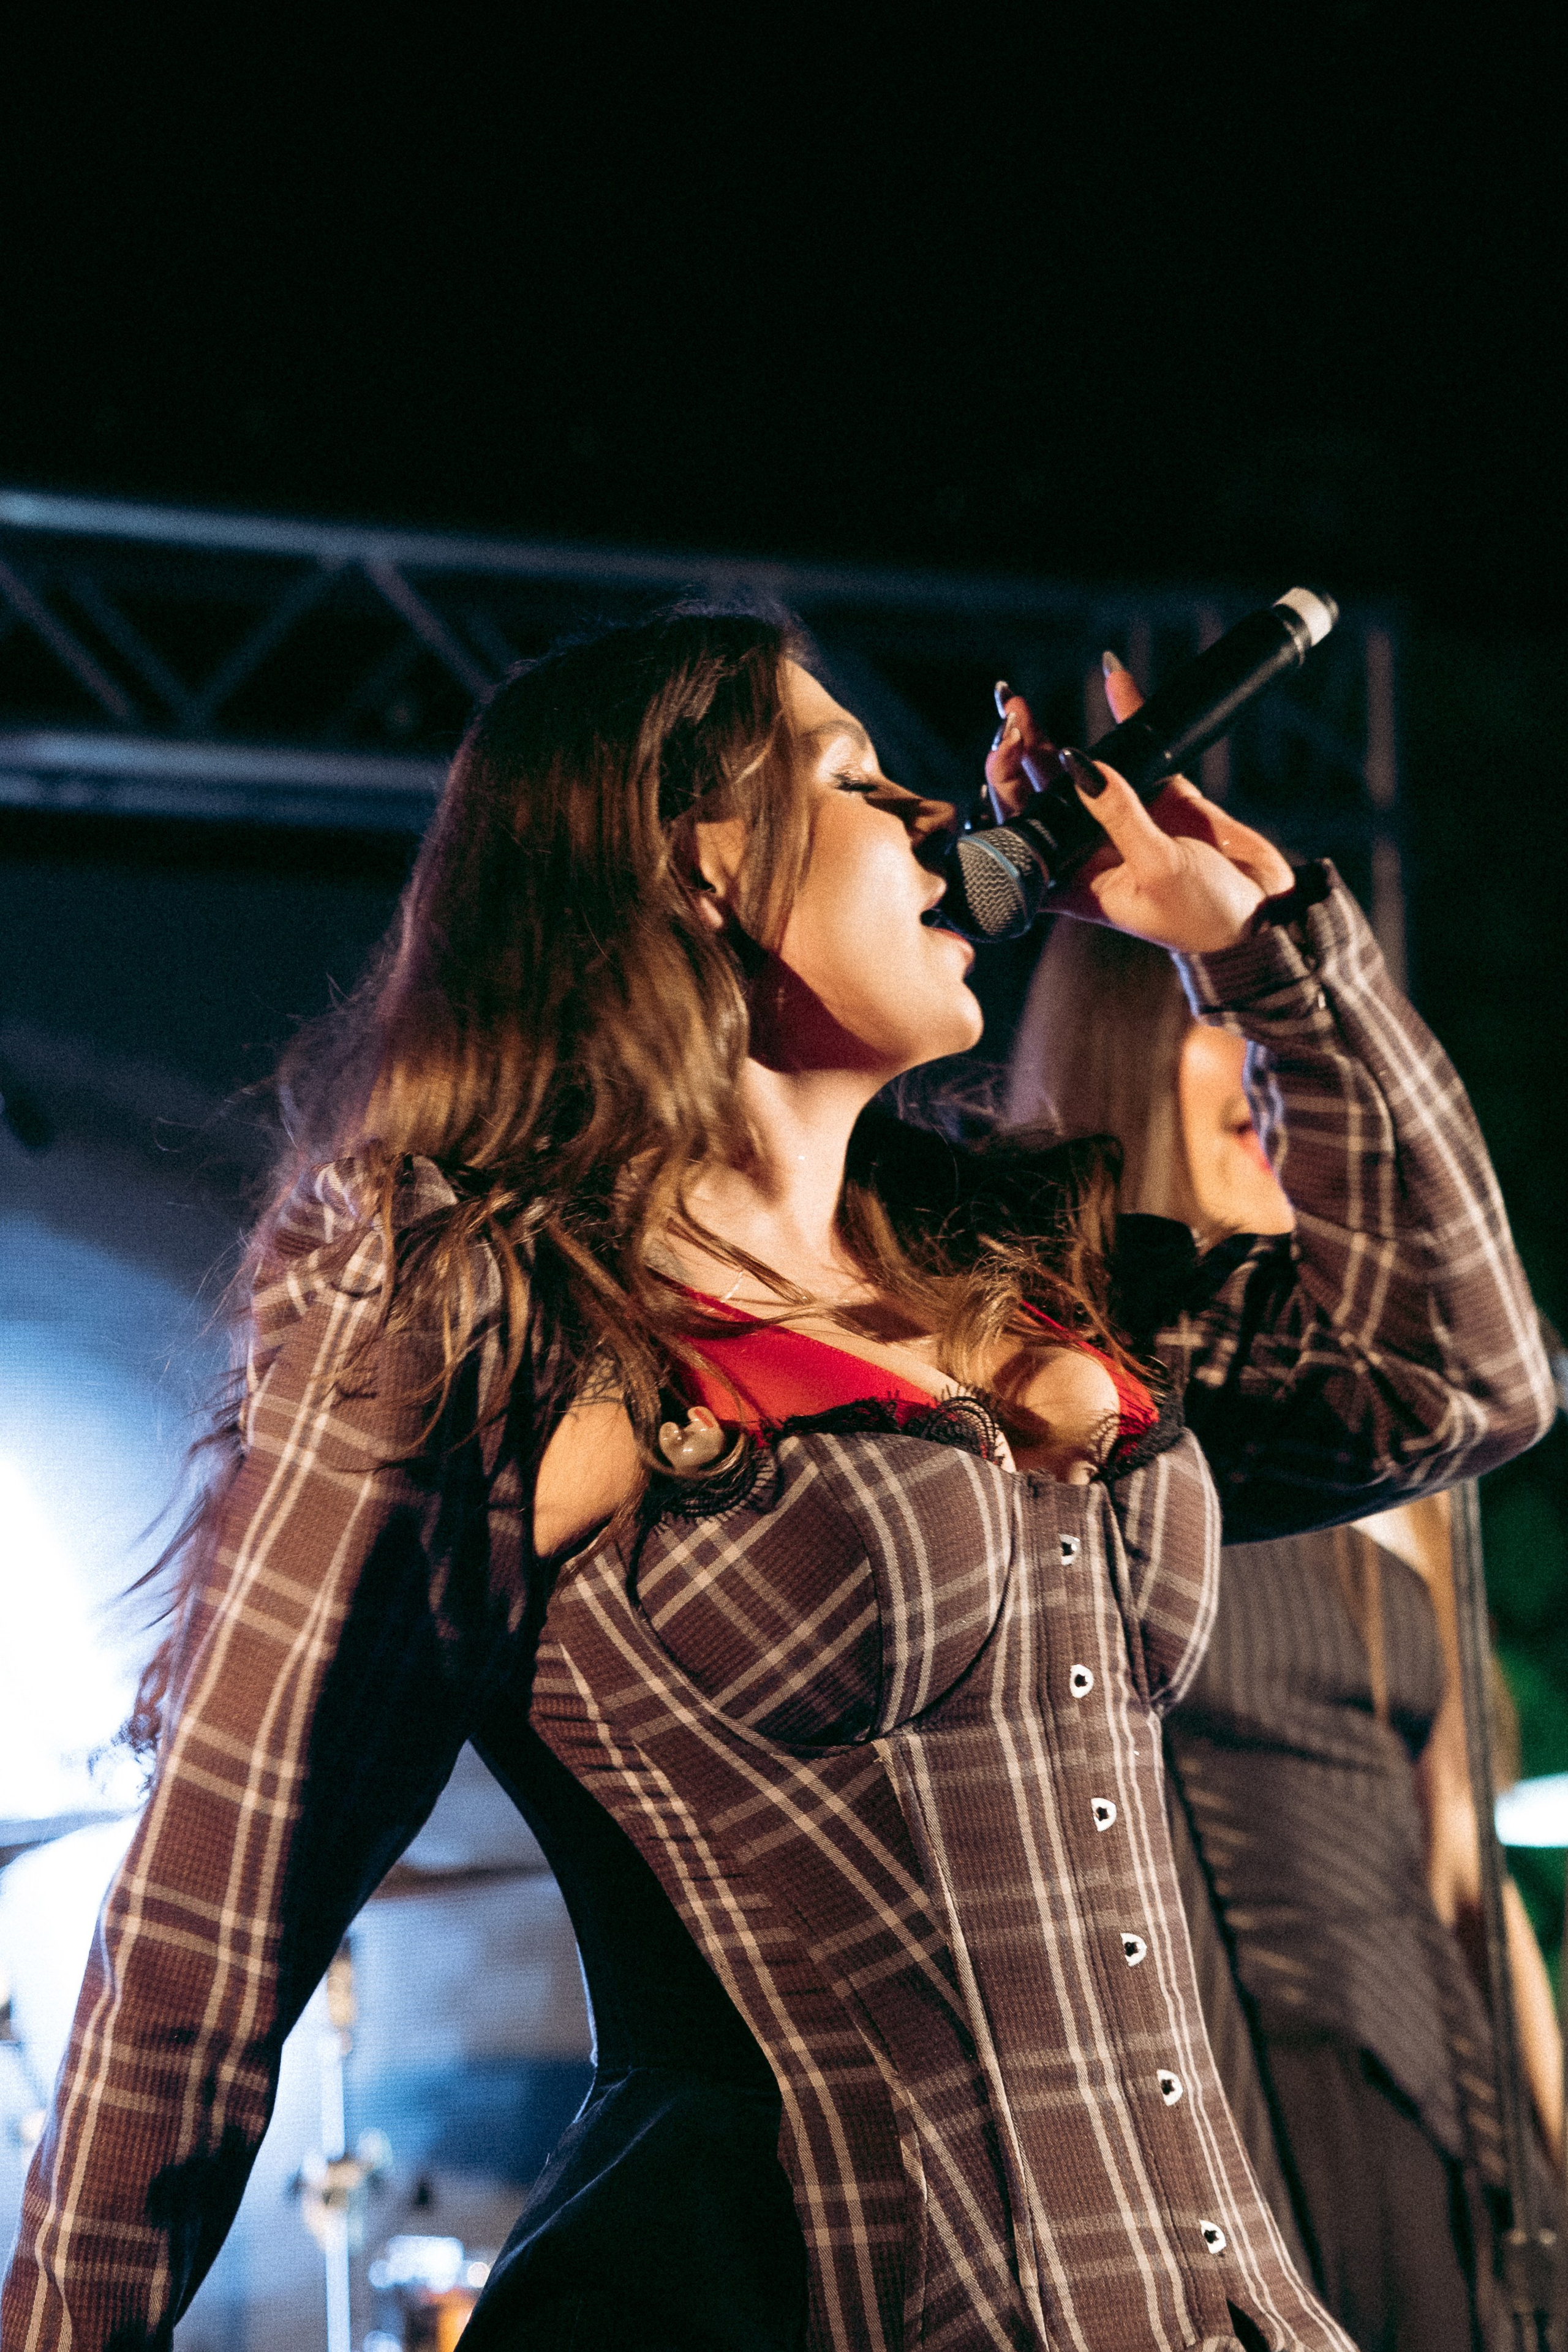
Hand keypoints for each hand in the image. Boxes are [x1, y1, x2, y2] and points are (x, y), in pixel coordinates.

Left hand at [985, 663, 1293, 954]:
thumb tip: (1078, 763)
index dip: (1004, 791)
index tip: (1004, 751)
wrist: (1266, 915)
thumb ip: (1119, 816)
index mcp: (1073, 880)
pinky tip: (1113, 678)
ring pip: (1074, 771)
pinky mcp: (1160, 797)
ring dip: (1048, 736)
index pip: (1021, 832)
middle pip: (1039, 795)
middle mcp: (1087, 849)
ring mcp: (1121, 821)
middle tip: (1011, 708)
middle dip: (1018, 752)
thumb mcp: (1158, 868)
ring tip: (1020, 699)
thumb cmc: (1205, 915)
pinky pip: (1135, 750)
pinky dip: (1125, 715)